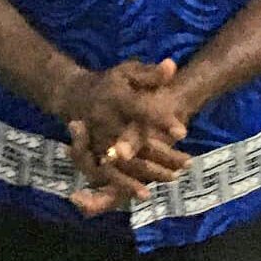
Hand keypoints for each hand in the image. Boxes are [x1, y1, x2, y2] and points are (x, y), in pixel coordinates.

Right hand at [57, 60, 193, 215]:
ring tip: (174, 178)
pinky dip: (126, 185)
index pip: (140, 109)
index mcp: (114, 99)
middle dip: (160, 153)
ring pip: (125, 161)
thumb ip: (149, 74)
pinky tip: (146, 194)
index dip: (160, 120)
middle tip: (186, 163)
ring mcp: (98, 140)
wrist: (75, 95)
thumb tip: (171, 66)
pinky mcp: (94, 153)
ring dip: (149, 171)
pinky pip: (110, 173)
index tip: (183, 131)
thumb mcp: (127, 72)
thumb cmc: (110, 83)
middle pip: (135, 141)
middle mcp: (104, 121)